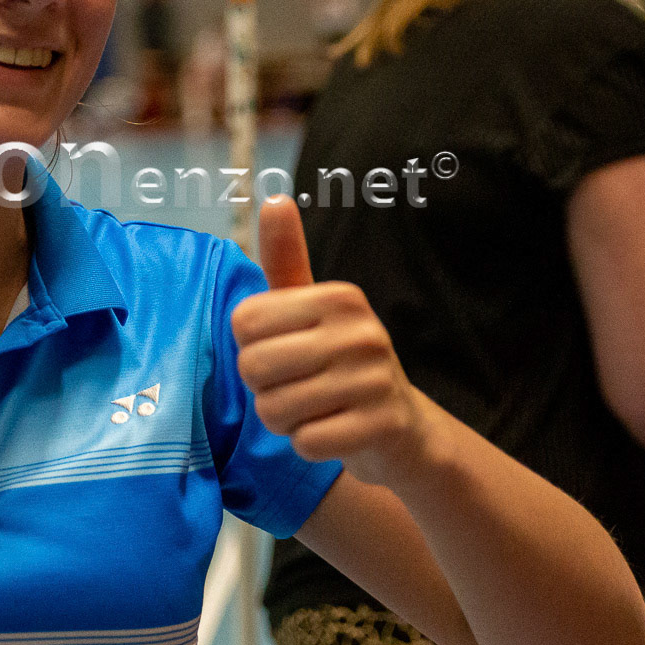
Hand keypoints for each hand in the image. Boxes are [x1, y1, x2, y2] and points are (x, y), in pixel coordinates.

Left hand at [231, 197, 438, 487]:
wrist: (402, 430)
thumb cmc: (339, 361)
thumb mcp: (311, 307)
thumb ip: (286, 259)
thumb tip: (273, 199)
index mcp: (338, 297)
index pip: (242, 322)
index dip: (250, 347)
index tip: (284, 351)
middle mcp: (361, 331)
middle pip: (253, 367)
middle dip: (263, 388)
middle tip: (296, 387)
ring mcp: (375, 380)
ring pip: (275, 410)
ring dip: (284, 420)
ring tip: (315, 409)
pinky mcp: (381, 426)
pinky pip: (306, 442)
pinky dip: (309, 445)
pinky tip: (334, 431)